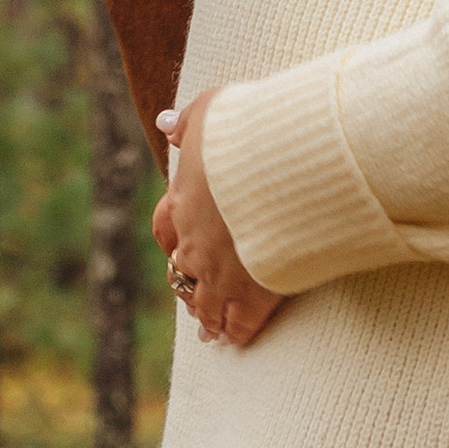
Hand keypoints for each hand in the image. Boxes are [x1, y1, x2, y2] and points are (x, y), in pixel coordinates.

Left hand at [152, 90, 285, 349]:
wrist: (283, 164)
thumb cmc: (249, 130)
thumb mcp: (213, 110)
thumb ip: (190, 121)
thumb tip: (165, 125)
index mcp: (184, 202)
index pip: (166, 228)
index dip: (175, 240)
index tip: (179, 250)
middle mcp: (196, 243)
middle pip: (184, 272)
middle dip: (192, 284)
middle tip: (197, 299)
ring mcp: (222, 272)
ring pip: (207, 303)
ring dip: (209, 316)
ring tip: (212, 330)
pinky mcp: (254, 292)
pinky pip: (240, 321)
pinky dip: (236, 331)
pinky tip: (236, 338)